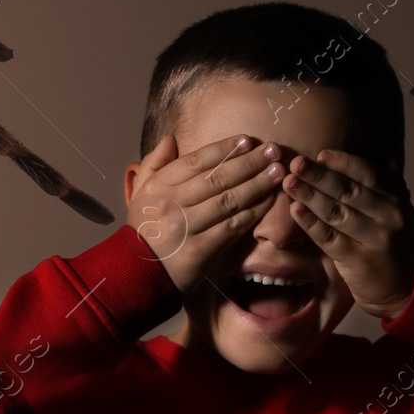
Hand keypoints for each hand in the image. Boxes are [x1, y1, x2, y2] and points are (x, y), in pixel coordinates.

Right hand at [126, 134, 285, 293]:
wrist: (136, 274)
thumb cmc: (143, 230)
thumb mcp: (140, 193)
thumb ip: (153, 164)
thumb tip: (170, 139)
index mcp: (159, 186)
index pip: (197, 160)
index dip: (225, 148)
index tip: (247, 140)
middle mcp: (172, 204)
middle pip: (218, 177)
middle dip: (249, 162)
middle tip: (273, 151)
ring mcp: (186, 228)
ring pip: (228, 200)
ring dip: (257, 184)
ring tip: (278, 172)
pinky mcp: (200, 250)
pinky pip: (231, 227)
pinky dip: (252, 213)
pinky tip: (268, 201)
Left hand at [281, 149, 413, 319]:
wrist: (403, 288)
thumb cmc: (389, 246)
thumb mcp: (394, 214)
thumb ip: (376, 192)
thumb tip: (343, 165)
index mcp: (397, 201)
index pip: (368, 174)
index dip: (343, 163)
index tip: (320, 154)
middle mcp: (389, 217)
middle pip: (348, 191)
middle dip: (319, 175)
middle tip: (295, 163)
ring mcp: (374, 239)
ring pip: (336, 212)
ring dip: (309, 195)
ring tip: (289, 183)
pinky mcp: (357, 259)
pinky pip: (329, 237)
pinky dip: (310, 222)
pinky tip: (295, 210)